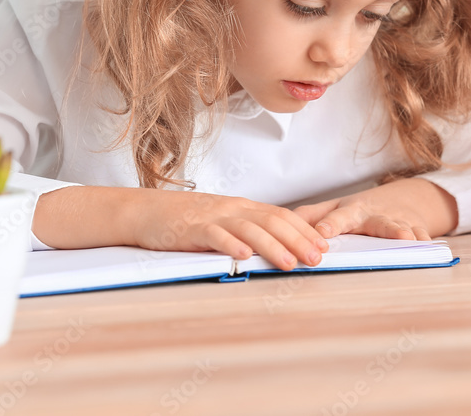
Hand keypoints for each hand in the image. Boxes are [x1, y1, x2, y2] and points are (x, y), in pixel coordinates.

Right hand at [129, 190, 330, 270]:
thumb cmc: (185, 220)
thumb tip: (276, 246)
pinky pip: (215, 235)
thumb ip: (246, 228)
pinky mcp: (192, 228)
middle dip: (298, 241)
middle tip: (317, 259)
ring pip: (250, 229)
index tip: (324, 246)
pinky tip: (244, 256)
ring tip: (290, 263)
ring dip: (273, 247)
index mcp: (242, 207)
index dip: (305, 230)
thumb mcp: (221, 220)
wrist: (146, 211)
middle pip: (272, 221)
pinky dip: (231, 245)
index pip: (281, 215)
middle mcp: (232, 208)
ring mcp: (213, 217)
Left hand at [290, 178, 458, 241]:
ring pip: (400, 227)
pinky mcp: (416, 229)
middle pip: (375, 222)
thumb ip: (308, 216)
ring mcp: (397, 222)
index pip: (337, 218)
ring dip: (404, 233)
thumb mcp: (332, 208)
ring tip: (408, 239)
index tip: (323, 234)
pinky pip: (422, 235)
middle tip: (372, 232)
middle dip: (374, 227)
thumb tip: (278, 223)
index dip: (330, 225)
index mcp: (350, 211)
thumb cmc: (358, 210)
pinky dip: (425, 240)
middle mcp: (374, 216)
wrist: (400, 200)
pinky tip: (429, 246)